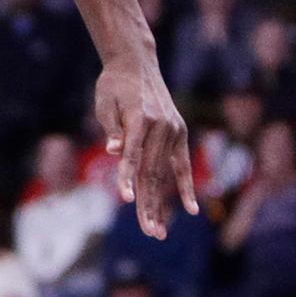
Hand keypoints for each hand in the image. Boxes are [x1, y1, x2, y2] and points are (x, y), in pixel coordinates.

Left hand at [96, 59, 198, 239]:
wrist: (136, 64)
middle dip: (149, 203)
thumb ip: (110, 127)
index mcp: (141, 117)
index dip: (128, 177)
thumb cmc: (113, 84)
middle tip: (149, 232)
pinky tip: (191, 209)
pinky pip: (183, 165)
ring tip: (158, 230)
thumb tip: (114, 152)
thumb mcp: (104, 101)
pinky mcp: (179, 133)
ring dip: (161, 202)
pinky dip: (185, 187)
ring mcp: (173, 130)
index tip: (126, 199)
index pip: (133, 154)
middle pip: (152, 171)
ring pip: (165, 173)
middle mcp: (162, 126)